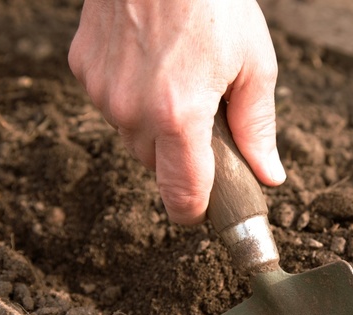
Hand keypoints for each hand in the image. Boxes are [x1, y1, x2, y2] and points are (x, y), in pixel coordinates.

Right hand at [68, 0, 285, 224]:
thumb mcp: (254, 63)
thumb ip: (257, 128)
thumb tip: (269, 175)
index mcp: (180, 116)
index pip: (181, 196)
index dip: (195, 212)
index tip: (205, 211)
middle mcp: (133, 111)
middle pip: (156, 167)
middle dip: (180, 156)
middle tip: (204, 120)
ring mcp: (102, 90)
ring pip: (131, 136)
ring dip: (154, 126)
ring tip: (178, 81)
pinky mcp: (83, 67)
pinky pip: (109, 103)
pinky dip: (130, 96)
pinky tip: (150, 63)